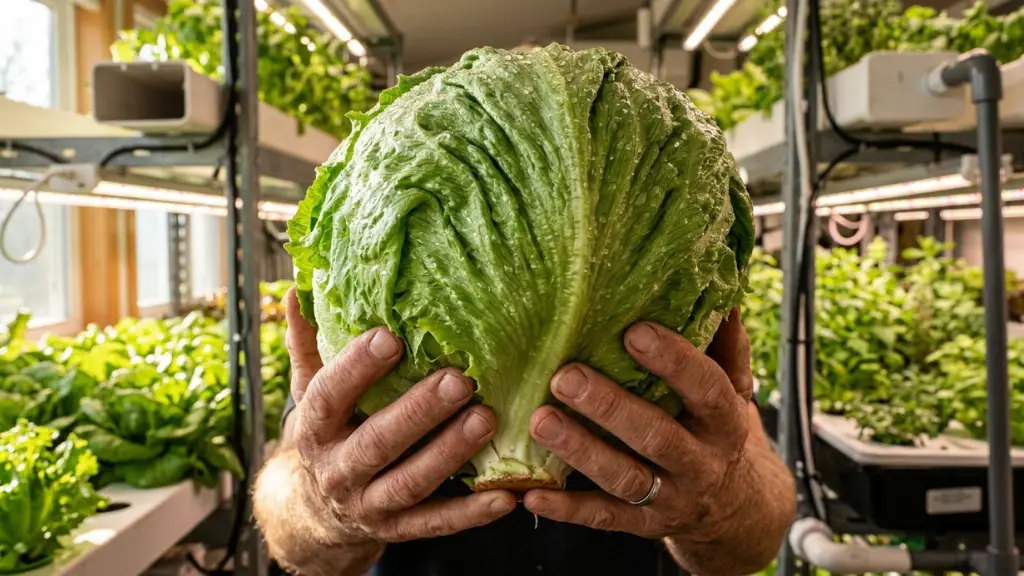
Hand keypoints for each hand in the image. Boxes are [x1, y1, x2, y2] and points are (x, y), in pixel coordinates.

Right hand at [284, 289, 515, 545]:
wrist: (311, 515)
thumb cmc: (325, 434)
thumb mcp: (309, 391)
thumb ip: (308, 344)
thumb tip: (297, 289)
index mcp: (314, 428)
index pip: (329, 396)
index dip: (356, 368)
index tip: (389, 336)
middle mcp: (337, 470)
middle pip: (378, 441)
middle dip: (419, 412)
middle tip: (459, 380)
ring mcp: (368, 504)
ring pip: (411, 482)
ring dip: (450, 452)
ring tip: (487, 420)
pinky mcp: (396, 530)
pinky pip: (435, 523)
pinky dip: (471, 513)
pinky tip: (506, 496)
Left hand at [523, 309, 769, 546]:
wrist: (735, 511)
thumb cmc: (719, 431)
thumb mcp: (733, 390)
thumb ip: (725, 344)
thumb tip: (722, 291)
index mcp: (725, 421)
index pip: (705, 388)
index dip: (673, 362)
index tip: (634, 331)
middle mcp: (700, 462)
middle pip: (656, 436)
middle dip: (610, 407)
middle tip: (565, 377)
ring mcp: (671, 497)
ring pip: (624, 477)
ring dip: (580, 450)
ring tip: (540, 421)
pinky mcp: (641, 524)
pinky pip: (602, 517)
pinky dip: (565, 508)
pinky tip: (530, 492)